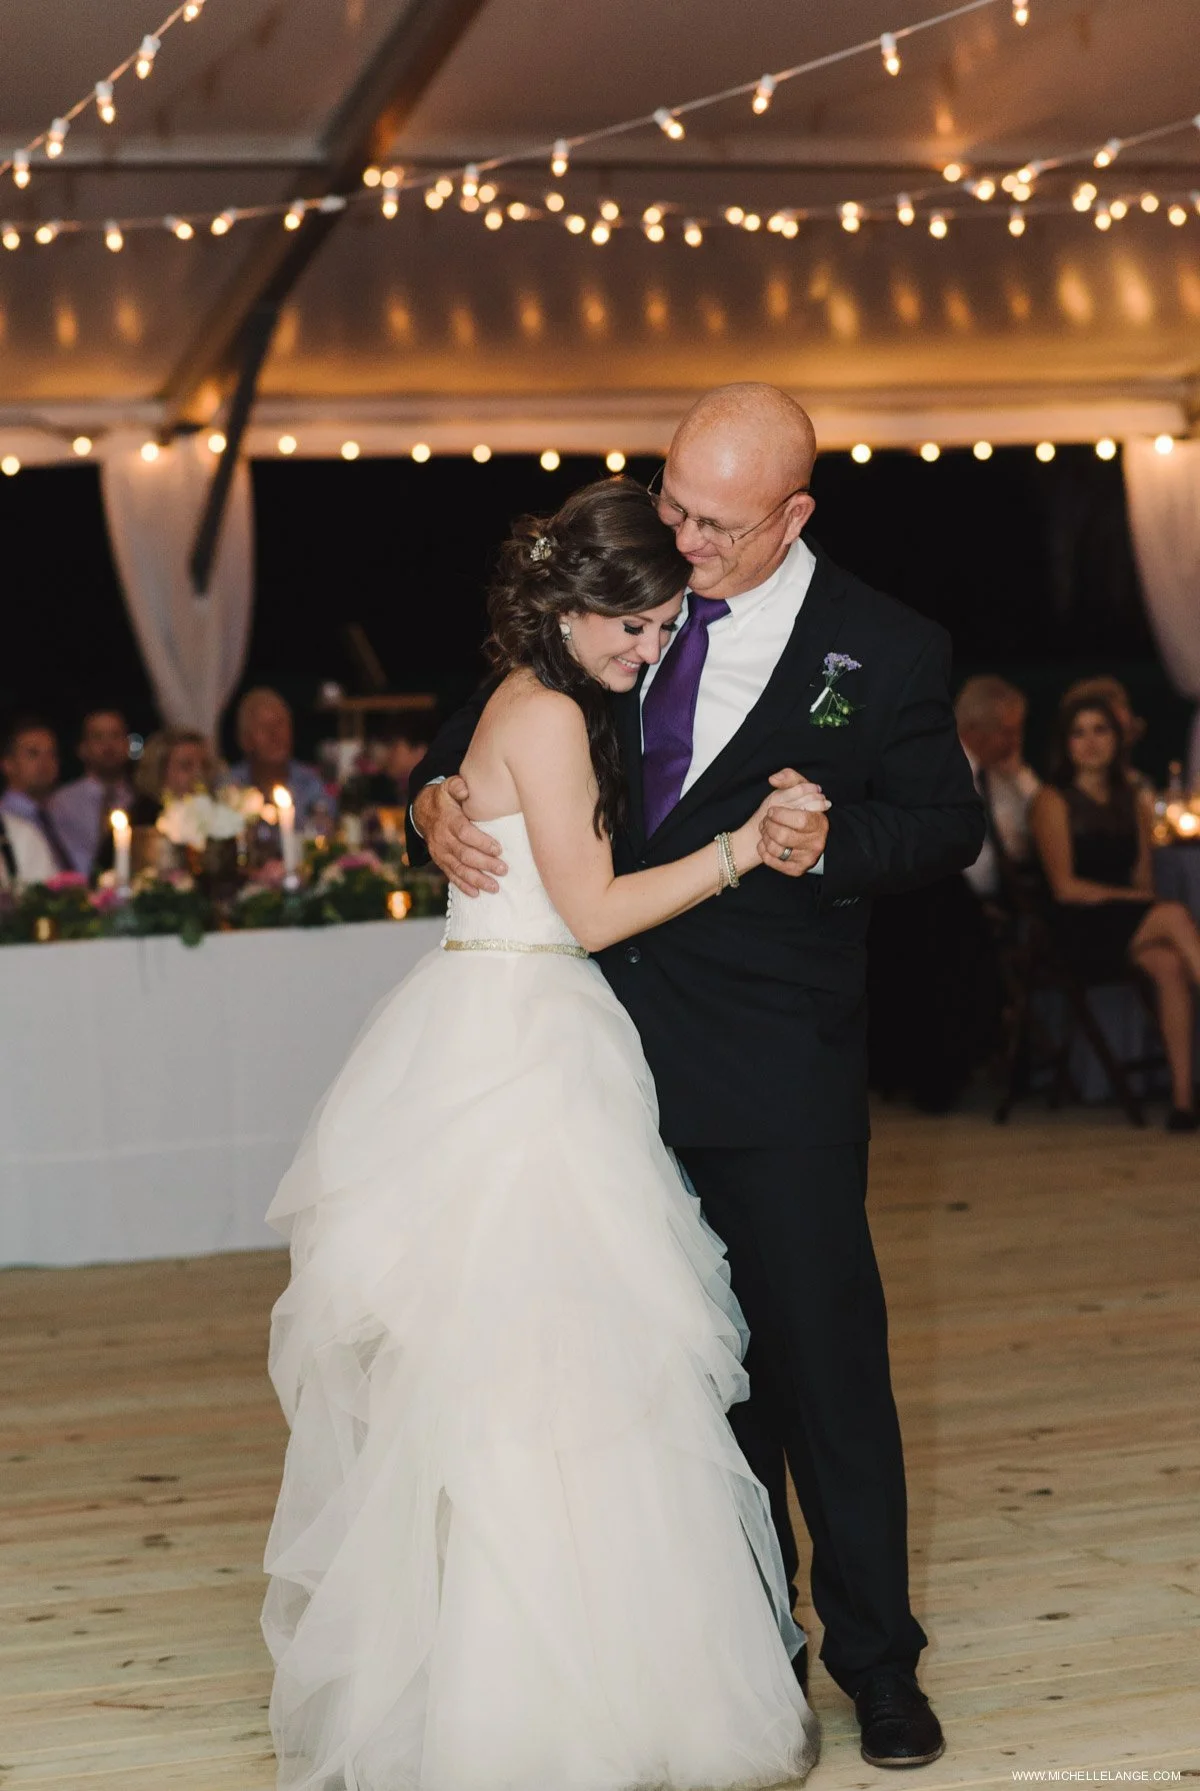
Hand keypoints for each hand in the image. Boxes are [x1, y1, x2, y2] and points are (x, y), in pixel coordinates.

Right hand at [412, 776, 505, 896]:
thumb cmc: (445, 798)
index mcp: (447, 820)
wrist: (423, 811)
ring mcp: (440, 852)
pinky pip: (451, 875)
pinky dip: (463, 886)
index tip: (498, 849)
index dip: (481, 842)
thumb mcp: (448, 787)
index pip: (464, 832)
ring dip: (477, 879)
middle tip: (503, 870)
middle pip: (464, 854)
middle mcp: (442, 838)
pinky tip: (476, 894)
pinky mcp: (441, 861)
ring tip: (495, 887)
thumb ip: (457, 786)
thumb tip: (465, 789)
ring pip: (459, 868)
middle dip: (484, 864)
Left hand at [731, 771, 828, 876]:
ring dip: (765, 837)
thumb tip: (774, 779)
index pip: (800, 820)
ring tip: (766, 831)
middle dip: (768, 826)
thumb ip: (789, 778)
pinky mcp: (797, 869)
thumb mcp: (797, 790)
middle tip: (766, 821)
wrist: (798, 836)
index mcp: (820, 822)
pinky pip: (773, 862)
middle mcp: (817, 842)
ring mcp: (807, 858)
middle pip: (784, 835)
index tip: (772, 811)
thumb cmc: (796, 810)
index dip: (781, 815)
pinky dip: (764, 851)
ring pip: (776, 849)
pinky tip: (765, 843)